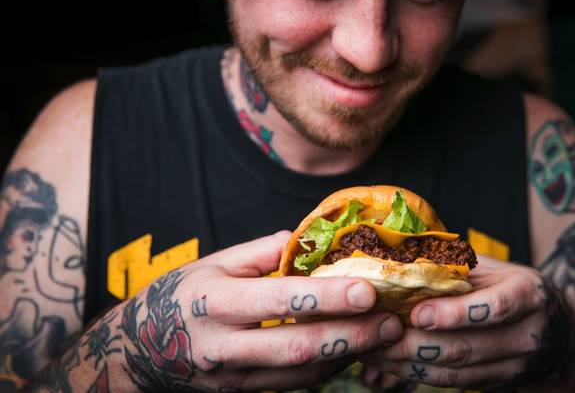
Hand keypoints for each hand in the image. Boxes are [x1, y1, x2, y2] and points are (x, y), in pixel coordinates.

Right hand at [109, 231, 403, 391]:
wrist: (136, 351)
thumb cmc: (180, 296)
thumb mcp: (211, 264)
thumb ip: (261, 252)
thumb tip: (309, 242)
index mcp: (215, 302)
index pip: (279, 300)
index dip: (326, 297)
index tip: (368, 290)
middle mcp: (223, 345)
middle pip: (297, 347)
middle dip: (351, 337)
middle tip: (392, 324)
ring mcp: (232, 377)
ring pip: (300, 373)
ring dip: (347, 356)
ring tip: (384, 336)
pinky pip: (292, 384)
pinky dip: (326, 367)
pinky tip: (352, 349)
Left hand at [360, 255, 569, 390]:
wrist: (560, 336)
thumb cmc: (515, 290)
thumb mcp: (499, 271)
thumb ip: (460, 269)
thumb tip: (405, 260)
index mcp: (529, 295)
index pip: (494, 308)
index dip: (454, 314)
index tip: (417, 313)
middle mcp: (528, 335)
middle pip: (467, 347)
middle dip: (415, 344)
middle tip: (376, 333)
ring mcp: (515, 366)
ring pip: (456, 372)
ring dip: (409, 362)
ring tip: (373, 349)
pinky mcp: (498, 385)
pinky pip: (453, 383)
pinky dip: (418, 374)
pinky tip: (391, 363)